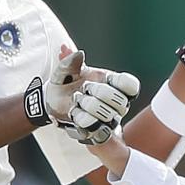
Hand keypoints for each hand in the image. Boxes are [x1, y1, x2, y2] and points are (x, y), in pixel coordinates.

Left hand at [24, 50, 139, 131]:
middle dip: (98, 92)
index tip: (106, 78)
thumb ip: (70, 61)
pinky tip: (73, 111)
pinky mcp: (96, 131)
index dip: (121, 83)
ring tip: (77, 100)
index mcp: (114, 84)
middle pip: (119, 100)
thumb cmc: (66, 82)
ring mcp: (108, 119)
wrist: (52, 101)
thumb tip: (79, 54)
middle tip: (85, 88)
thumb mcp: (65, 69)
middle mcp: (116, 103)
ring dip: (87, 104)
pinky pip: (92, 125)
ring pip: (107, 115)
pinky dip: (79, 116)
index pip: (132, 86)